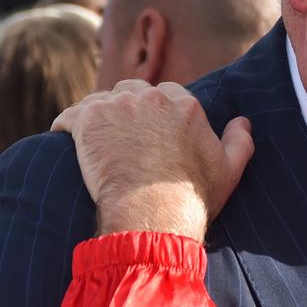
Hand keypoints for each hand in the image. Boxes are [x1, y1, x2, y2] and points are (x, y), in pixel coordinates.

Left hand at [52, 80, 252, 240]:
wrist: (153, 215)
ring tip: (92, 139)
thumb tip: (243, 122)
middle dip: (126, 108)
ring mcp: (118, 106)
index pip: (167, 93)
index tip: (149, 130)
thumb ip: (240, 141)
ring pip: (101, 101)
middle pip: (132, 91)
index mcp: (185, 104)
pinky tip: (63, 138)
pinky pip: (70, 116)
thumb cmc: (192, 197)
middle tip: (119, 135)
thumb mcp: (230, 170)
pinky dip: (66, 127)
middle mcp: (152, 97)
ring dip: (97, 116)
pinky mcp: (89, 120)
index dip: (157, 111)